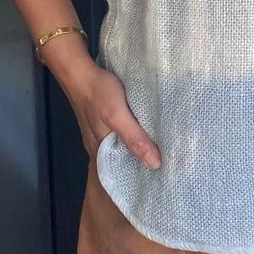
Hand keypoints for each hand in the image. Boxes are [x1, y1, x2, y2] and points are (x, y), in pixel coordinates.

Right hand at [42, 35, 161, 168]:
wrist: (80, 73)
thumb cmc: (98, 93)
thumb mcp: (117, 115)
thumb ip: (134, 138)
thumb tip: (155, 164)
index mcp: (102, 152)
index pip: (124, 174)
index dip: (142, 178)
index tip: (166, 180)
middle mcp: (101, 147)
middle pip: (125, 162)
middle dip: (145, 165)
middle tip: (173, 168)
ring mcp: (102, 135)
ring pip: (124, 149)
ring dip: (141, 151)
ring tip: (167, 154)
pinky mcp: (106, 124)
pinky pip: (122, 137)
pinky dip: (135, 138)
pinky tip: (149, 135)